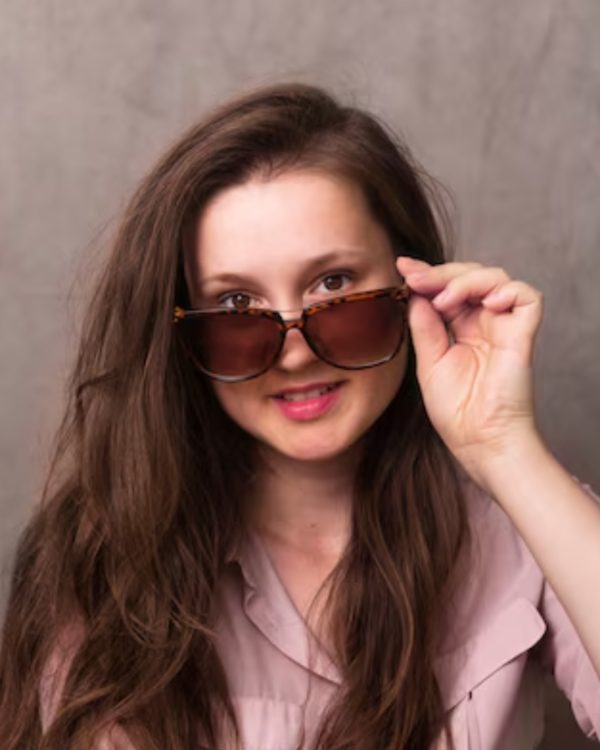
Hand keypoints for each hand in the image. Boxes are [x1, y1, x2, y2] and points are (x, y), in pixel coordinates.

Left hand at [396, 256, 543, 487]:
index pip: (448, 288)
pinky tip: (486, 303)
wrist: (478, 441)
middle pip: (470, 275)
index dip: (428, 273)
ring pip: (496, 277)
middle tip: (416, 278)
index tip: (402, 267)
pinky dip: (507, 290)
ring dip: (466, 279)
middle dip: (441, 272)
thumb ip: (424, 326)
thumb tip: (416, 292)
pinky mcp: (522, 334)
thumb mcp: (429, 362)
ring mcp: (504, 326)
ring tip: (444, 299)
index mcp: (462, 328)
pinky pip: (527, 296)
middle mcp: (484, 322)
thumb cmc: (456, 411)